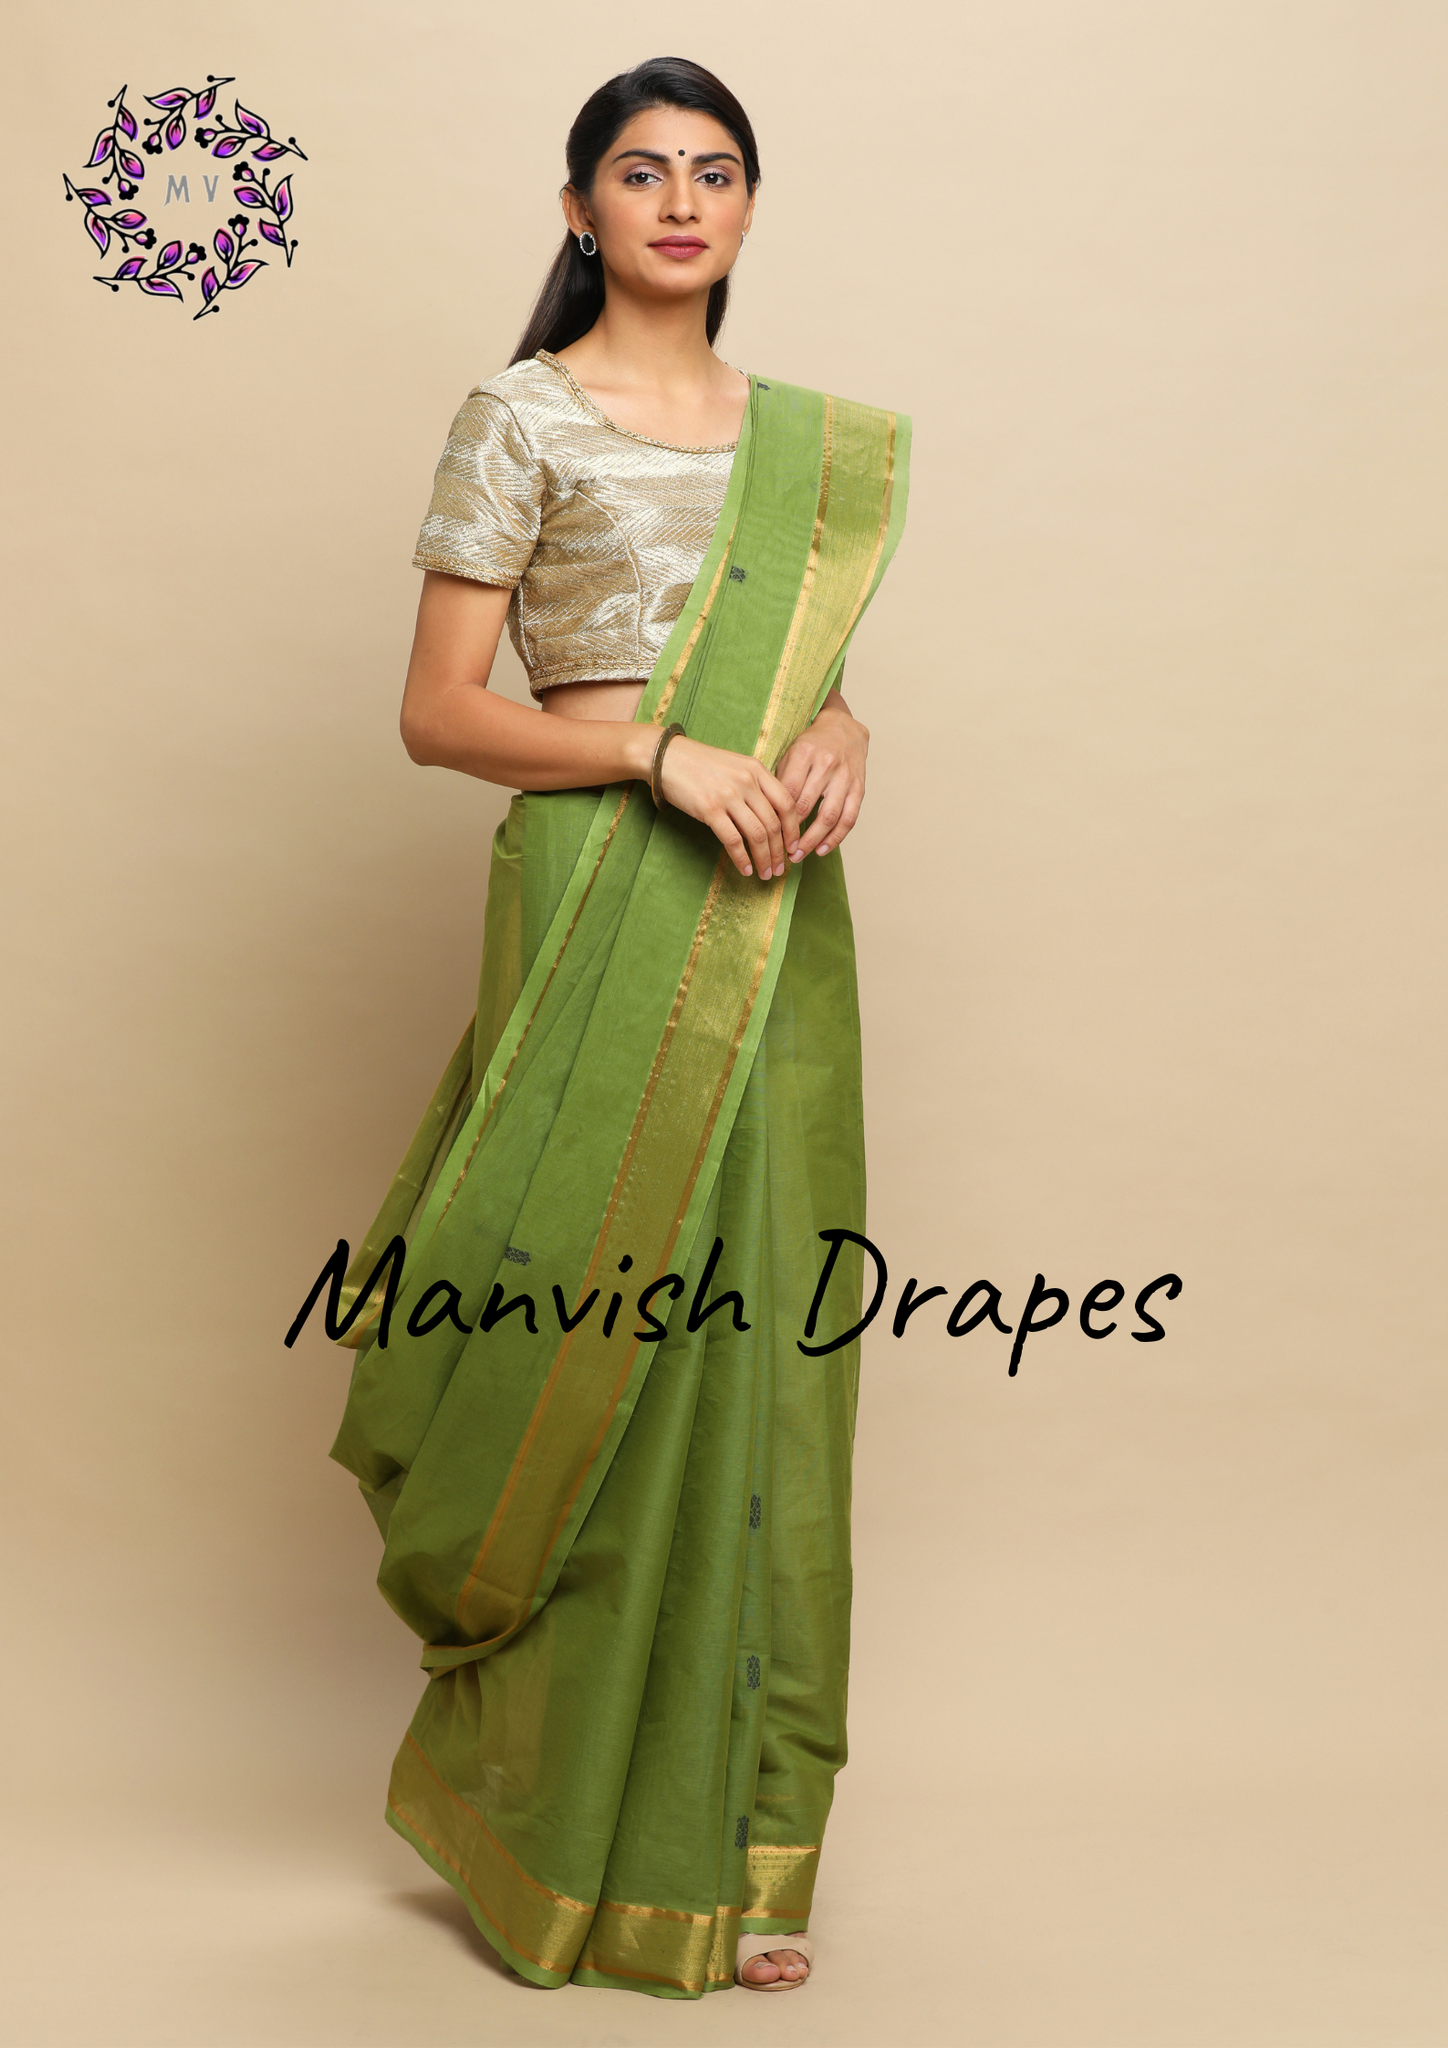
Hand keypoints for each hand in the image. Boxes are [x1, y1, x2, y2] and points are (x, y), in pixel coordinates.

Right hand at [658, 736, 801, 879]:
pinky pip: (733, 841)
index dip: (793, 829)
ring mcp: (728, 795)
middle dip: (779, 851)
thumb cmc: (700, 764)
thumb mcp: (735, 766)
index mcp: (757, 770)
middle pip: (773, 823)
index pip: (786, 803)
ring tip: (765, 874)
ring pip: (757, 835)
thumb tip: (771, 815)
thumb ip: (755, 784)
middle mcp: (747, 782)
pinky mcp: (709, 809)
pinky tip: (745, 869)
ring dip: (764, 859)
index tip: (793, 846)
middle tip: (780, 868)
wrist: (666, 757)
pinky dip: (742, 859)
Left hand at [773, 696, 868, 857]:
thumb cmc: (811, 745)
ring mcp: (845, 777)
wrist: (844, 729)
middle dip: (793, 833)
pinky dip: (836, 837)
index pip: (787, 793)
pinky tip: (823, 850)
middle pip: (806, 806)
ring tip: (800, 855)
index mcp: (804, 754)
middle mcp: (826, 765)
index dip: (777, 817)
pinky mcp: (859, 788)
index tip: (767, 836)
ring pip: (829, 816)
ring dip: (813, 840)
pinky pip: (849, 818)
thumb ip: (780, 780)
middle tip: (781, 852)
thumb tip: (767, 814)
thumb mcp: (790, 754)